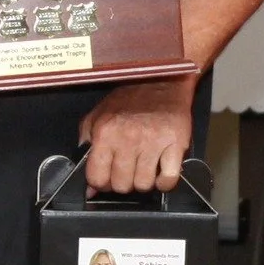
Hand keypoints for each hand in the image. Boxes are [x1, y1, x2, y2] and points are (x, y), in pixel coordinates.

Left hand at [80, 77, 194, 193]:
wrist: (162, 79)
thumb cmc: (131, 99)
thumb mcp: (99, 114)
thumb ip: (88, 144)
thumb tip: (89, 184)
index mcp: (105, 132)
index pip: (97, 177)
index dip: (100, 184)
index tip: (106, 179)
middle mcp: (128, 138)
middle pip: (121, 185)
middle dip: (122, 183)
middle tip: (127, 171)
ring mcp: (153, 142)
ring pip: (143, 185)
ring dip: (143, 182)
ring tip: (144, 168)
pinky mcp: (175, 144)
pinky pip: (168, 180)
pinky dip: (164, 183)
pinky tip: (160, 173)